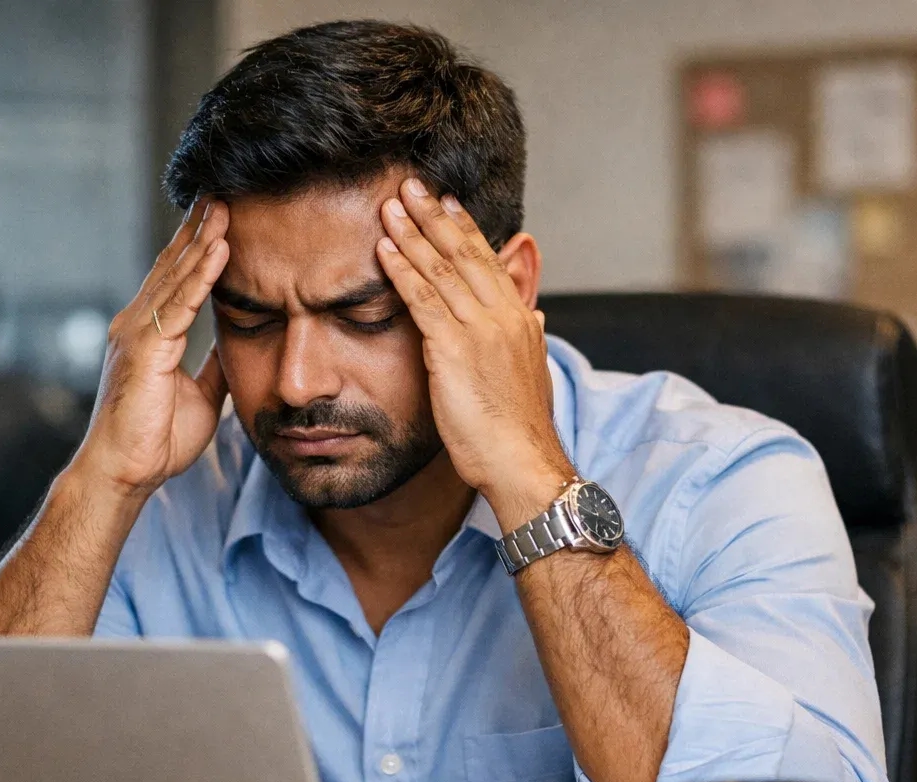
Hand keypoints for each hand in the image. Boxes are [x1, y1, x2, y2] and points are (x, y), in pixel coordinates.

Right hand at [77, 199, 230, 495]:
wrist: (126, 473)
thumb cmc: (155, 441)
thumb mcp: (201, 396)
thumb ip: (213, 367)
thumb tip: (237, 346)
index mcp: (150, 334)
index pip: (177, 279)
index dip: (199, 246)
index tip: (221, 215)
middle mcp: (137, 325)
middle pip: (173, 265)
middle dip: (199, 227)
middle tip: (222, 191)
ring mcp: (137, 333)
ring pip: (176, 275)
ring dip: (204, 239)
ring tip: (227, 206)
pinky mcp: (144, 348)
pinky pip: (178, 303)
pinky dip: (201, 275)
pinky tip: (220, 248)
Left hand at [375, 178, 572, 527]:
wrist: (521, 463)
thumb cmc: (519, 432)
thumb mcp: (529, 375)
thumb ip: (527, 339)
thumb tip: (534, 317)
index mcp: (520, 320)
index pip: (488, 262)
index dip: (465, 228)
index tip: (446, 202)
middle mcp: (503, 316)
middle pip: (465, 253)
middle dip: (434, 216)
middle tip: (411, 184)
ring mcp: (480, 330)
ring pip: (441, 269)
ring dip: (411, 233)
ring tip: (389, 206)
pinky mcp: (454, 349)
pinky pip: (422, 299)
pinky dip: (401, 270)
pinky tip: (383, 249)